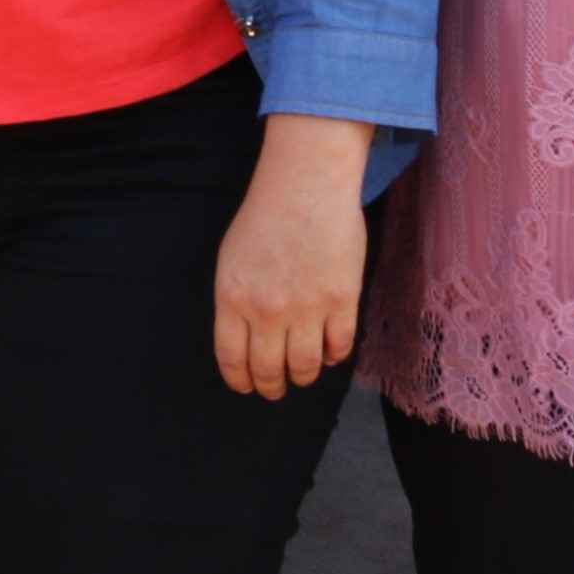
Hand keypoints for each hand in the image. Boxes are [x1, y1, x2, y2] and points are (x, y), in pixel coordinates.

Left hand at [212, 115, 369, 401]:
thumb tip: (245, 340)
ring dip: (304, 376)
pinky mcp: (342, 301)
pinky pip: (340, 347)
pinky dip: (335, 356)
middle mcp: (267, 311)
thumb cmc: (266, 216)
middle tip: (277, 388)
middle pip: (269, 371)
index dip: (241, 381)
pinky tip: (331, 350)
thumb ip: (236, 301)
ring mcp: (306, 308)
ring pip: (306, 367)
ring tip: (305, 372)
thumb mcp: (232, 259)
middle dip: (272, 387)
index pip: (232, 360)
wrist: (306, 185)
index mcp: (233, 299)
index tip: (248, 386)